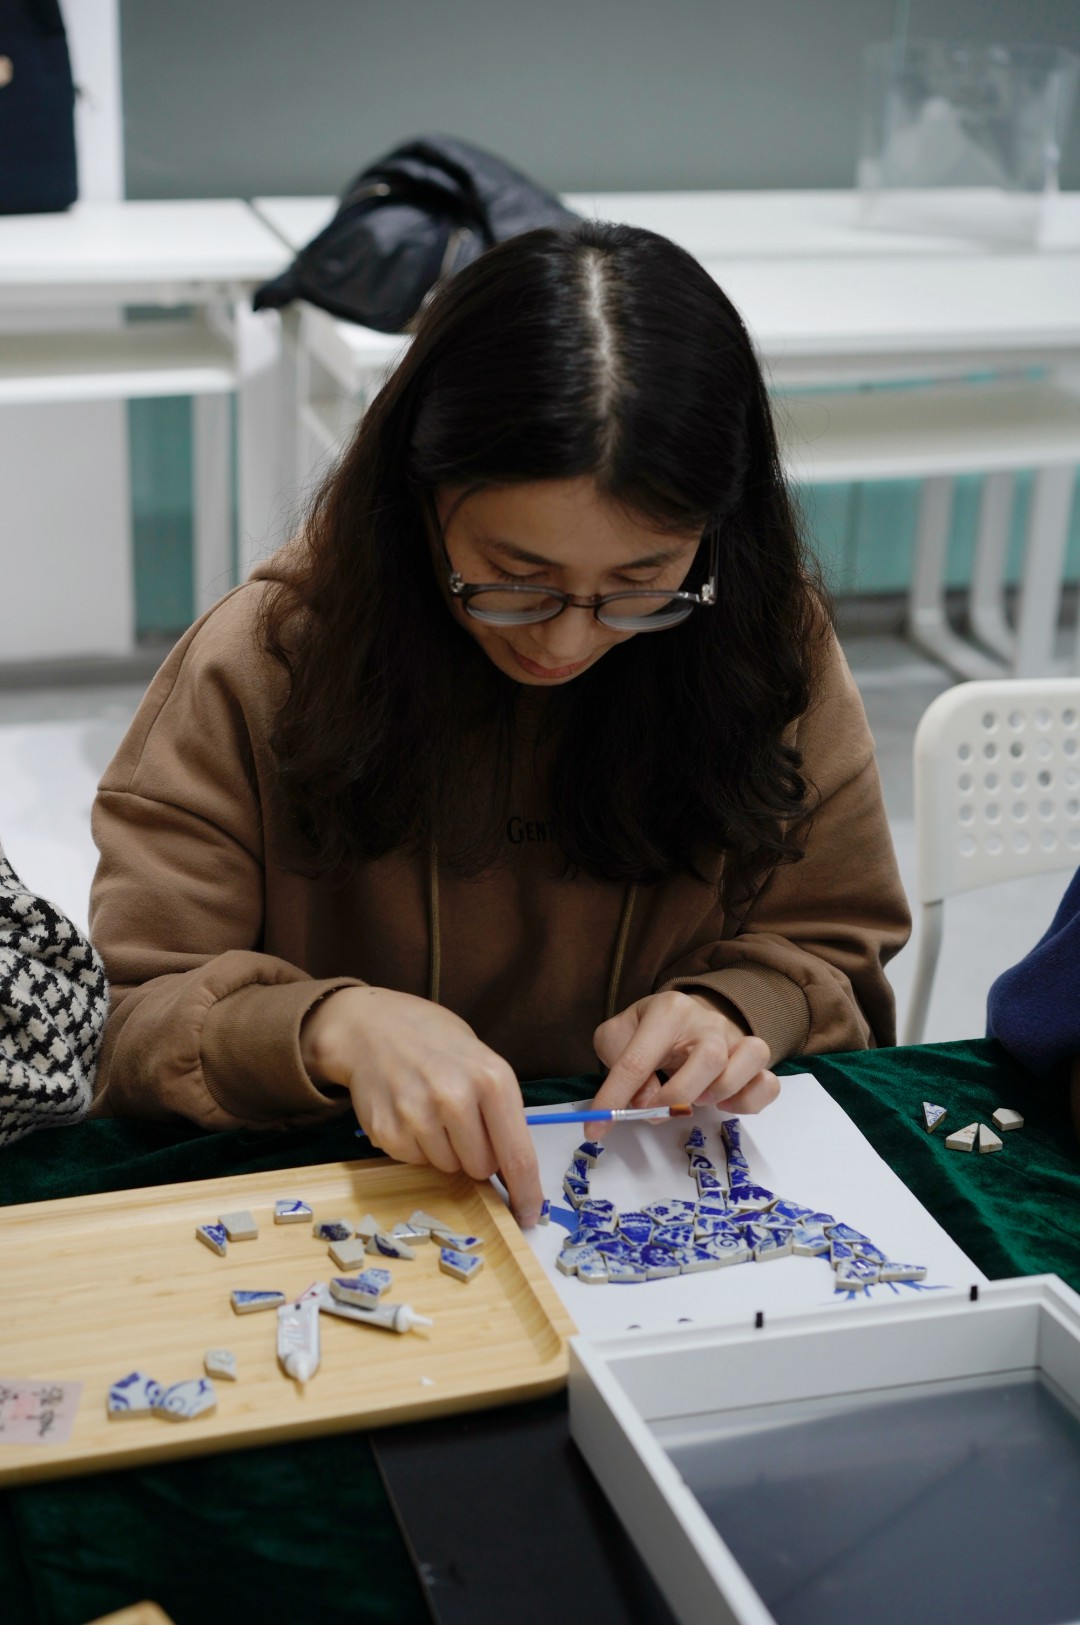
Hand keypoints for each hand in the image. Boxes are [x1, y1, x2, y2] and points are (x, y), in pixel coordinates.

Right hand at [301, 987, 542, 1225]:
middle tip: (463, 1124)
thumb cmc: (436, 1043)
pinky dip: (416, 1147)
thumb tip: (513, 1168)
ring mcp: (417, 1116)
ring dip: (446, 1151)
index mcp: (492, 1079)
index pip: (518, 1155)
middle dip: (478, 1156)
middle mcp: (456, 1098)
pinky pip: (415, 1161)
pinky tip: (409, 1114)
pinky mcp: (387, 1131)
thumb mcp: (482, 1060)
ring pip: (448, 1168)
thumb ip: (499, 1109)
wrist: (372, 1027)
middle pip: (482, 1168)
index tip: (529, 1214)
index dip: (526, 1192)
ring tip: (432, 1112)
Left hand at [591, 990, 778, 1130]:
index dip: (615, 1099)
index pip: (638, 1060)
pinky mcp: (754, 1063)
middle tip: (656, 1109)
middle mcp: (708, 1022)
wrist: (687, 1014)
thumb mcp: (618, 1036)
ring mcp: (736, 1040)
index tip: (596, 1128)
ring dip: (719, 1092)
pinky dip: (749, 1100)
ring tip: (697, 1100)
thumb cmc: (649, 1029)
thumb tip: (644, 1101)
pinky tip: (725, 1105)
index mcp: (668, 1010)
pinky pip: (767, 1084)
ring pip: (746, 1063)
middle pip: (709, 1058)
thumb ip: (619, 1062)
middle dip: (679, 1095)